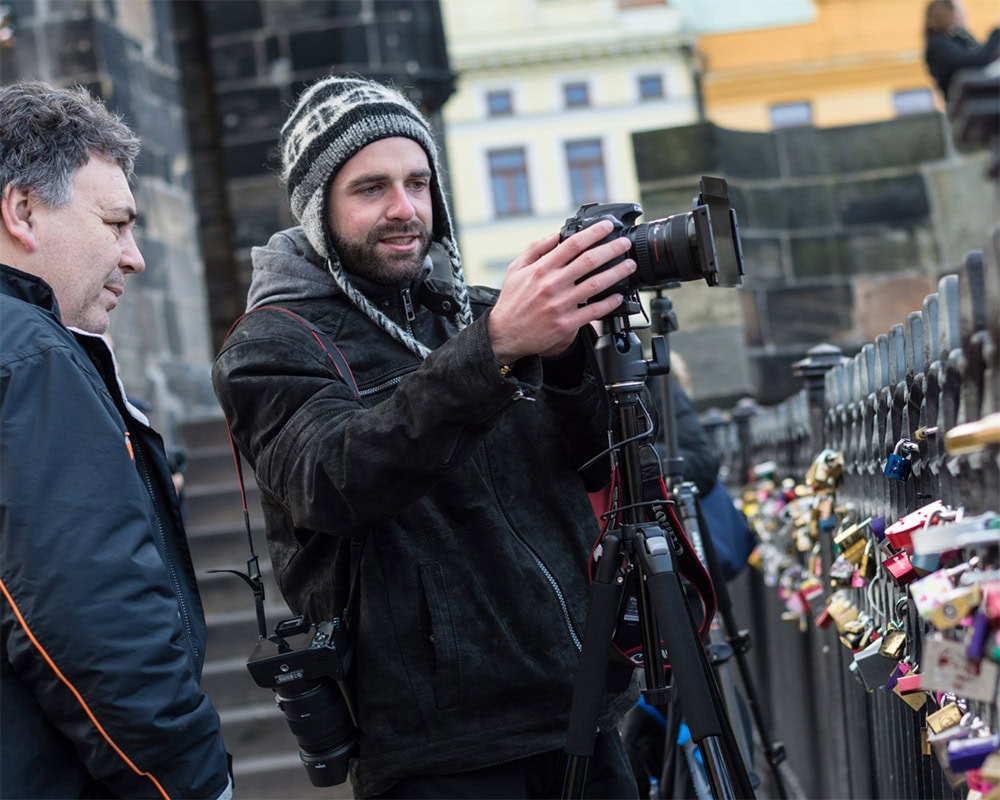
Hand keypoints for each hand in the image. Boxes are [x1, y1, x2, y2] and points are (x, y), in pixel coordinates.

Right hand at [487, 220, 636, 363]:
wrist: (505, 334)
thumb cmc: (512, 301)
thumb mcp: (516, 269)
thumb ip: (535, 249)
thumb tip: (556, 234)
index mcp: (541, 269)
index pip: (572, 245)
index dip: (593, 233)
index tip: (607, 227)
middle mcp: (552, 285)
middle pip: (589, 261)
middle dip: (611, 249)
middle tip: (625, 243)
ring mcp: (560, 305)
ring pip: (595, 285)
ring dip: (616, 273)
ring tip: (629, 266)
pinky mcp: (566, 324)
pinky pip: (593, 311)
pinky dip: (608, 303)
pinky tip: (618, 296)